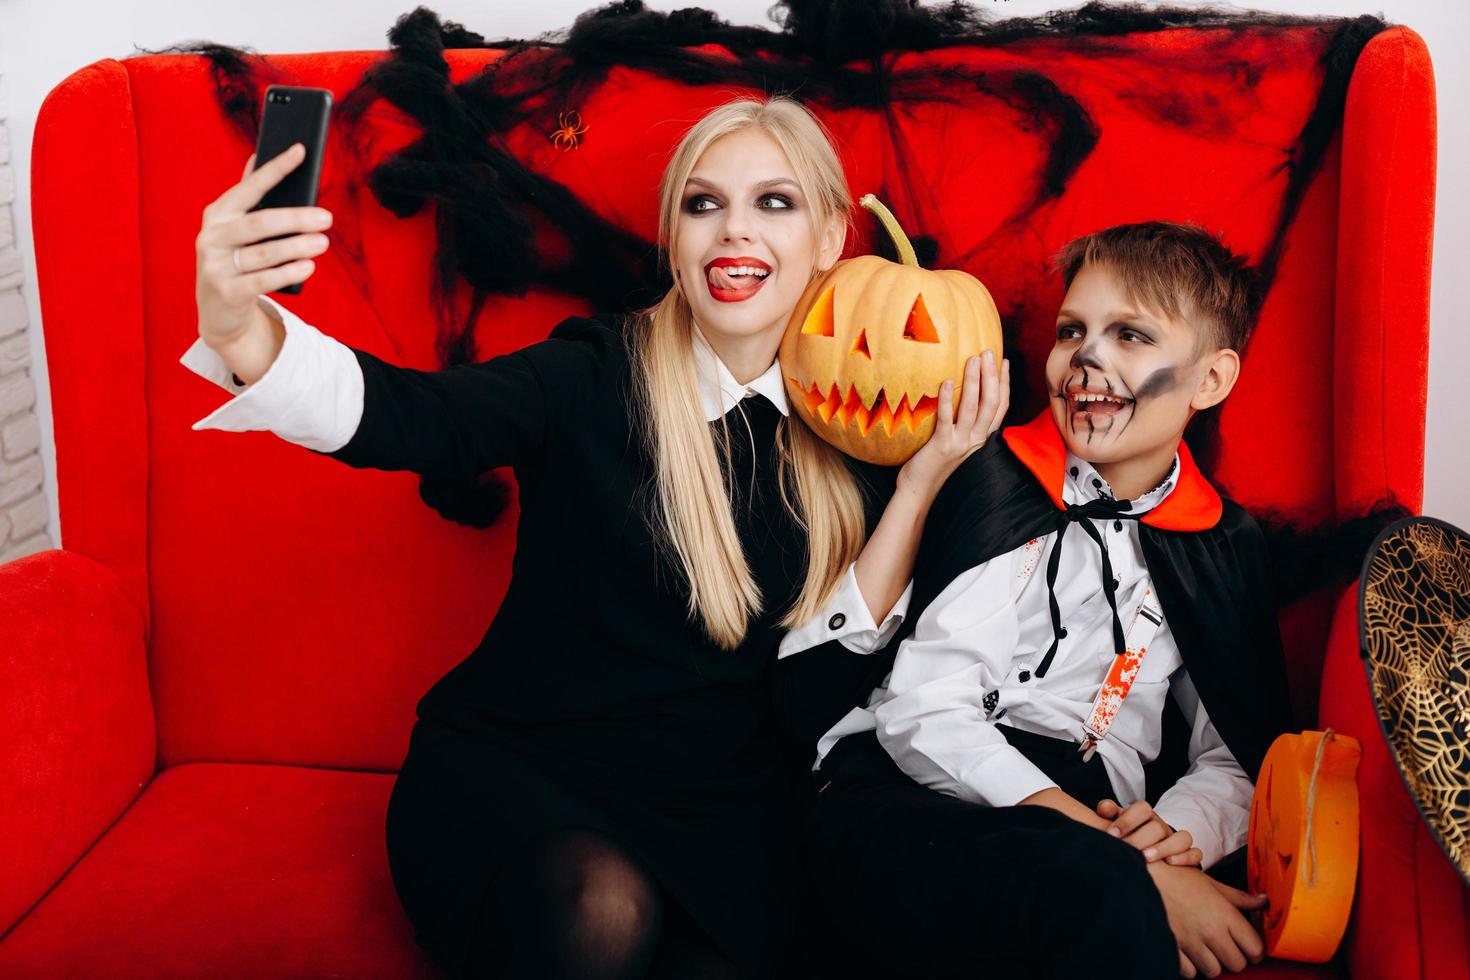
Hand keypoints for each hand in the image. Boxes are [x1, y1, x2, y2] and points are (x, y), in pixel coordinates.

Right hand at [195, 144, 332, 352]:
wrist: (219, 311)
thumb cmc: (236, 260)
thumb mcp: (236, 229)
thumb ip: (248, 197)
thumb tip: (258, 156)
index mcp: (218, 214)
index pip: (250, 187)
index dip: (276, 168)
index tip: (300, 150)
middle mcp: (212, 237)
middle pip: (260, 223)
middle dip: (296, 218)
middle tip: (327, 218)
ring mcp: (216, 266)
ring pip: (264, 253)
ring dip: (297, 247)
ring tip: (323, 242)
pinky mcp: (227, 292)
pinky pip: (263, 280)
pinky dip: (288, 272)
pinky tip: (308, 266)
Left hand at [897, 349, 1009, 494]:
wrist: (920, 492)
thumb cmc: (934, 465)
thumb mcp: (956, 442)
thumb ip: (962, 423)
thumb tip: (960, 395)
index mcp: (981, 438)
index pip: (1000, 407)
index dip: (1004, 383)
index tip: (1004, 361)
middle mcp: (975, 440)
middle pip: (992, 403)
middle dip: (992, 376)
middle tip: (988, 352)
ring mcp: (960, 443)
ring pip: (973, 408)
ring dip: (974, 382)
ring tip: (973, 360)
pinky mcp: (942, 446)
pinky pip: (947, 420)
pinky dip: (947, 400)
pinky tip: (945, 382)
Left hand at [1097, 798, 1203, 865]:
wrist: (1149, 846)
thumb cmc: (1130, 834)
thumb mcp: (1118, 823)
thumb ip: (1109, 813)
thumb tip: (1105, 807)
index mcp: (1145, 816)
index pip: (1142, 808)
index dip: (1127, 820)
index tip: (1111, 834)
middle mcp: (1162, 826)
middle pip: (1158, 826)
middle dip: (1140, 839)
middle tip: (1127, 849)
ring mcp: (1176, 839)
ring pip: (1182, 838)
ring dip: (1164, 847)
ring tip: (1147, 857)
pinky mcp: (1189, 854)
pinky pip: (1196, 853)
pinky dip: (1186, 857)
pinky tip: (1170, 863)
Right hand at [1147, 863, 1265, 976]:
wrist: (1139, 875)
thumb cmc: (1175, 877)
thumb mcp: (1210, 882)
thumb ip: (1239, 897)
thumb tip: (1264, 901)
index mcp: (1223, 913)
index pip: (1255, 947)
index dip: (1255, 950)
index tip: (1248, 945)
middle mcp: (1209, 930)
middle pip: (1237, 964)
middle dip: (1234, 958)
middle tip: (1226, 947)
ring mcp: (1189, 942)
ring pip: (1214, 972)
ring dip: (1212, 963)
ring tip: (1205, 949)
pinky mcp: (1170, 949)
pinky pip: (1190, 973)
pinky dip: (1191, 967)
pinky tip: (1188, 952)